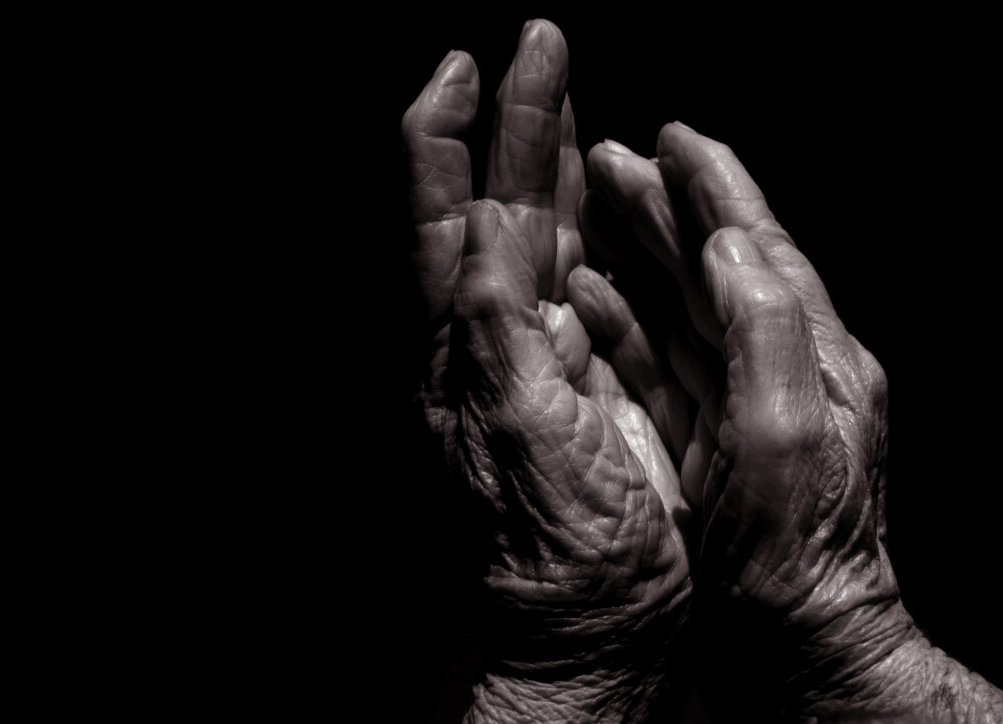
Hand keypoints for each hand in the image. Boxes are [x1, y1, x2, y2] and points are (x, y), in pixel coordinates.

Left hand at [402, 22, 693, 721]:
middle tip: (540, 41)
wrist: (587, 620)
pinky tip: (599, 205)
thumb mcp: (507, 420)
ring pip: (542, 235)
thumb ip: (488, 322)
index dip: (451, 129)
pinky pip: (585, 289)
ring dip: (550, 162)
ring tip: (562, 96)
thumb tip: (477, 235)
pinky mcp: (590, 383)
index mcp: (463, 335)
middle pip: (500, 201)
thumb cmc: (547, 539)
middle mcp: (494, 335)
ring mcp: (543, 354)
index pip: (448, 205)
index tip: (469, 60)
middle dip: (518, 120)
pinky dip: (592, 235)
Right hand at [582, 123, 1002, 719]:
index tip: (678, 135)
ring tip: (597, 212)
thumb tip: (731, 245)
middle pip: (714, 265)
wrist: (801, 638)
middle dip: (666, 208)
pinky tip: (593, 298)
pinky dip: (625, 321)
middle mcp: (781, 365)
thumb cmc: (797, 551)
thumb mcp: (787, 438)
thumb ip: (765, 332)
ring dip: (640, 254)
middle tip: (614, 159)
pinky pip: (662, 358)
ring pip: (683, 305)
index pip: (760, 246)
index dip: (718, 186)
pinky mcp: (711, 433)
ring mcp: (743, 398)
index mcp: (813, 352)